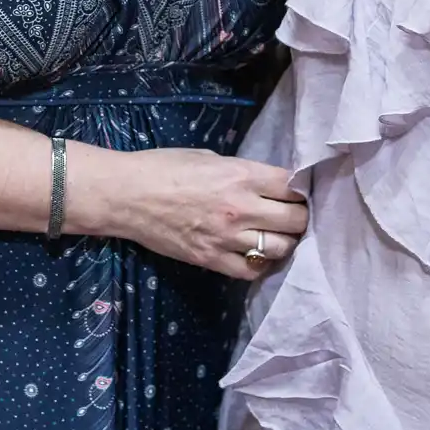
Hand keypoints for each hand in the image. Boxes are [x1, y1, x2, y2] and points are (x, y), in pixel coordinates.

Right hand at [71, 145, 306, 279]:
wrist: (127, 196)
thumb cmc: (164, 167)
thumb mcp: (210, 158)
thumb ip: (242, 172)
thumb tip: (266, 184)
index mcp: (241, 175)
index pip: (293, 186)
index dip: (302, 189)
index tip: (299, 192)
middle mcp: (241, 207)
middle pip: (295, 219)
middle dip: (301, 217)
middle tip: (295, 216)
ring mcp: (227, 238)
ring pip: (280, 248)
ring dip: (286, 242)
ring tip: (280, 236)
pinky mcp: (212, 260)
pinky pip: (251, 270)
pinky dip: (261, 264)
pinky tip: (258, 255)